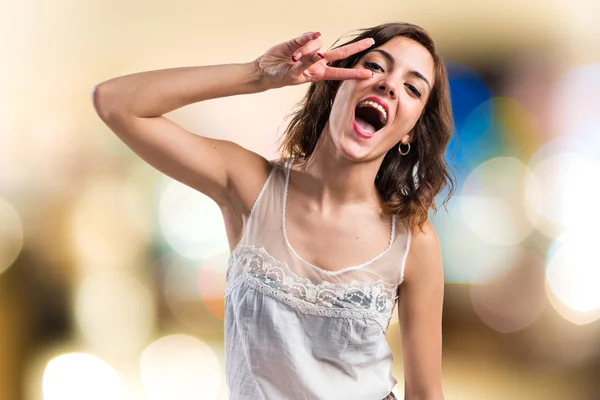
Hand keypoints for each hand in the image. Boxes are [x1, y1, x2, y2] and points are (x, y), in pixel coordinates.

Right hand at [254, 31, 375, 88]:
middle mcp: (318, 61)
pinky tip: (301, 43)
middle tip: (371, 41)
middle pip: (341, 52)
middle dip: (356, 47)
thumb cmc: (280, 77)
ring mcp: (310, 50)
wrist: (265, 70)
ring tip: (292, 59)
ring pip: (317, 44)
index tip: (369, 75)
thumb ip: (307, 64)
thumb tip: (320, 53)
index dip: (355, 74)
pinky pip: (308, 36)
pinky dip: (307, 38)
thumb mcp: (294, 75)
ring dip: (305, 51)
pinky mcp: (301, 41)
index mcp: (319, 74)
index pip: (340, 73)